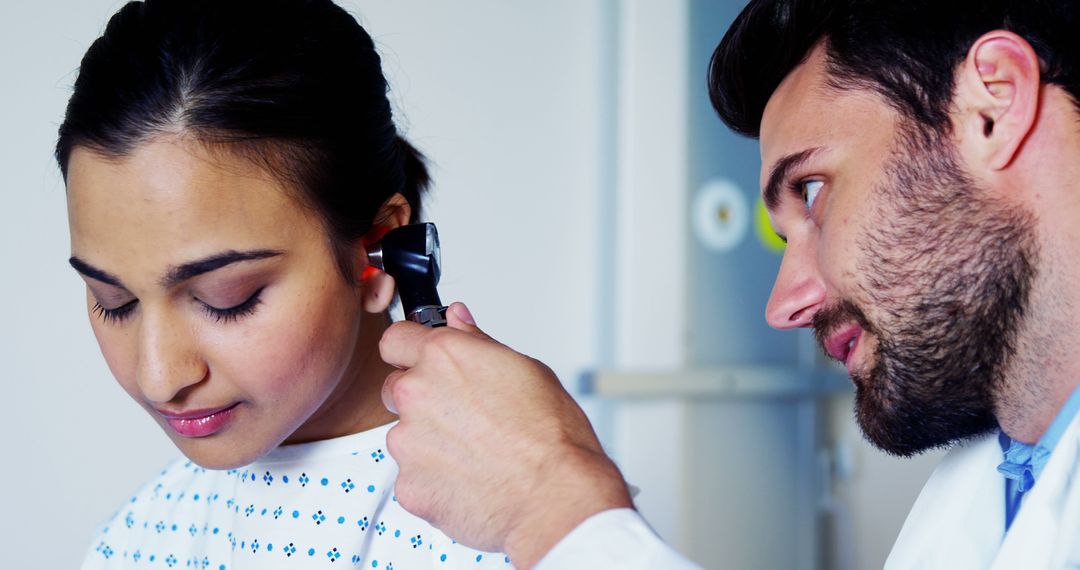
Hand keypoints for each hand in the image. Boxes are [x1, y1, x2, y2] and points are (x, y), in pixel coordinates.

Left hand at [380, 302, 632, 567]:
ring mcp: (407, 442)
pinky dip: (434, 479)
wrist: (554, 499)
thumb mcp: (526, 369)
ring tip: (476, 454)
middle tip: (463, 416)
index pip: (396, 338)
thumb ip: (478, 342)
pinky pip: (413, 476)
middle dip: (422, 400)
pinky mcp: (407, 485)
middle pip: (396, 388)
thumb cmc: (551, 438)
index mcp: (444, 357)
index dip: (410, 349)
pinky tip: (470, 480)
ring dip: (429, 442)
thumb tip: (457, 319)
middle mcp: (416, 394)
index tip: (421, 360)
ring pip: (405, 435)